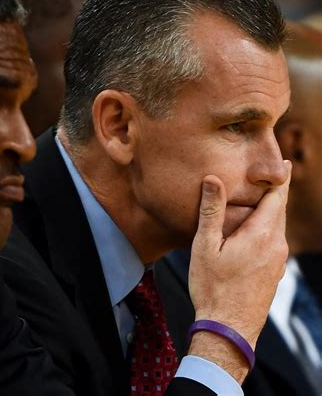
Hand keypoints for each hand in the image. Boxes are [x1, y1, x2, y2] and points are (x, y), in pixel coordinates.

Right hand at [187, 161, 291, 381]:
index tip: (283, 161)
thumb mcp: (205, 246)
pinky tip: (253, 231)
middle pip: (280, 210)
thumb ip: (212, 210)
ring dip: (271, 210)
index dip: (280, 178)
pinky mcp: (275, 273)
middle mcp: (277, 245)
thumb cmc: (212, 286)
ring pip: (278, 226)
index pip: (276, 197)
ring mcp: (278, 261)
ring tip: (260, 199)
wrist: (229, 329)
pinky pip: (275, 241)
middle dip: (276, 191)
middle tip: (272, 174)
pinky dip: (268, 228)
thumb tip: (213, 178)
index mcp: (262, 235)